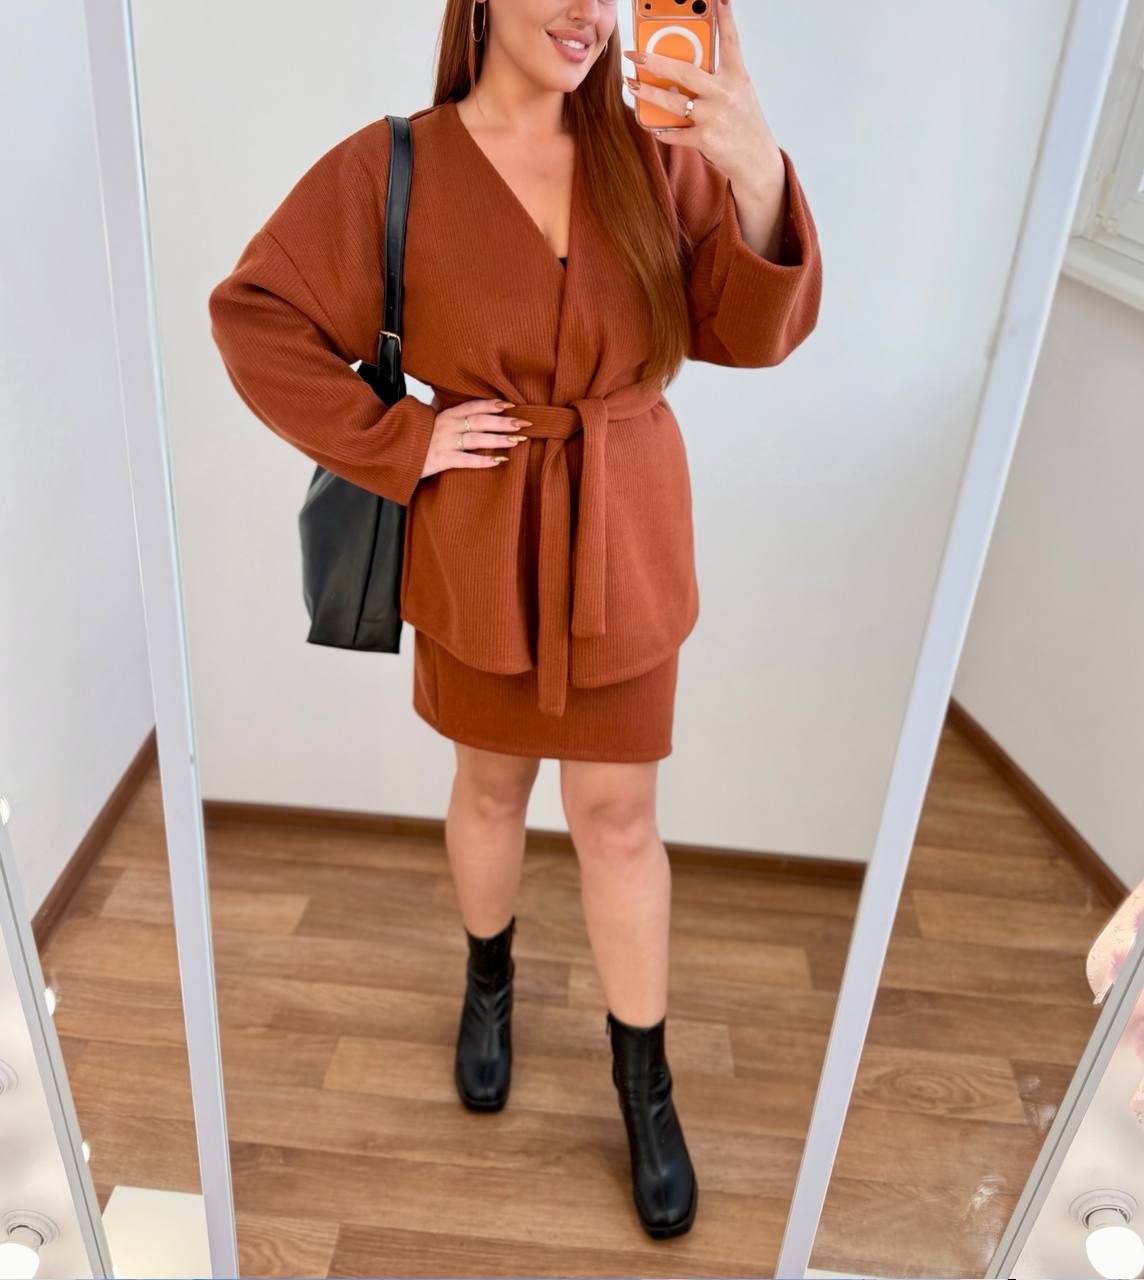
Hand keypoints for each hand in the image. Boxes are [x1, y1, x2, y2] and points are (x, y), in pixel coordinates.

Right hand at [421, 398, 529, 478]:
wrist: (392, 451)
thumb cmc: (413, 437)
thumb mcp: (427, 419)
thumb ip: (438, 409)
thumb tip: (442, 396)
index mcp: (446, 415)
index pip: (473, 406)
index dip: (492, 405)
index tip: (511, 405)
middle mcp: (447, 426)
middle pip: (481, 421)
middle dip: (504, 422)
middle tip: (524, 423)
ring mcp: (445, 443)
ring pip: (477, 439)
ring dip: (499, 439)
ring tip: (518, 441)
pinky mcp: (441, 460)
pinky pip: (466, 460)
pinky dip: (483, 461)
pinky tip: (499, 461)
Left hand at [623, 0, 783, 190]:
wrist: (757, 162)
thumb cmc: (743, 125)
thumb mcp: (737, 95)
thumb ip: (715, 81)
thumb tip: (678, 73)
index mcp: (737, 77)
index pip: (730, 41)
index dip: (724, 18)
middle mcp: (726, 93)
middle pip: (685, 71)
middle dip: (656, 61)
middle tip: (635, 53)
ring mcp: (715, 116)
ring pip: (673, 101)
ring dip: (647, 93)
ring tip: (630, 84)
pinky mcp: (706, 139)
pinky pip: (676, 132)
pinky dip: (662, 130)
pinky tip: (653, 126)